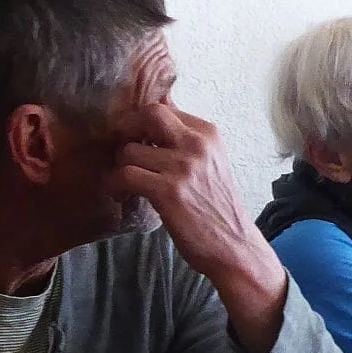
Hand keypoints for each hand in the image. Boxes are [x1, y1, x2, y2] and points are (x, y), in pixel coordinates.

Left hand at [115, 103, 288, 352]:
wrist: (234, 246)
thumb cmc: (217, 207)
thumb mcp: (209, 162)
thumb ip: (185, 138)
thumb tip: (159, 106)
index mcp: (209, 134)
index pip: (163, 107)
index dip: (141, 123)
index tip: (134, 142)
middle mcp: (198, 144)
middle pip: (147, 114)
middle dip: (127, 131)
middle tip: (123, 154)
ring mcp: (184, 167)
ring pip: (130, 150)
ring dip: (119, 167)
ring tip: (124, 184)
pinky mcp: (169, 192)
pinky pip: (126, 175)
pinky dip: (117, 185)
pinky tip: (122, 195)